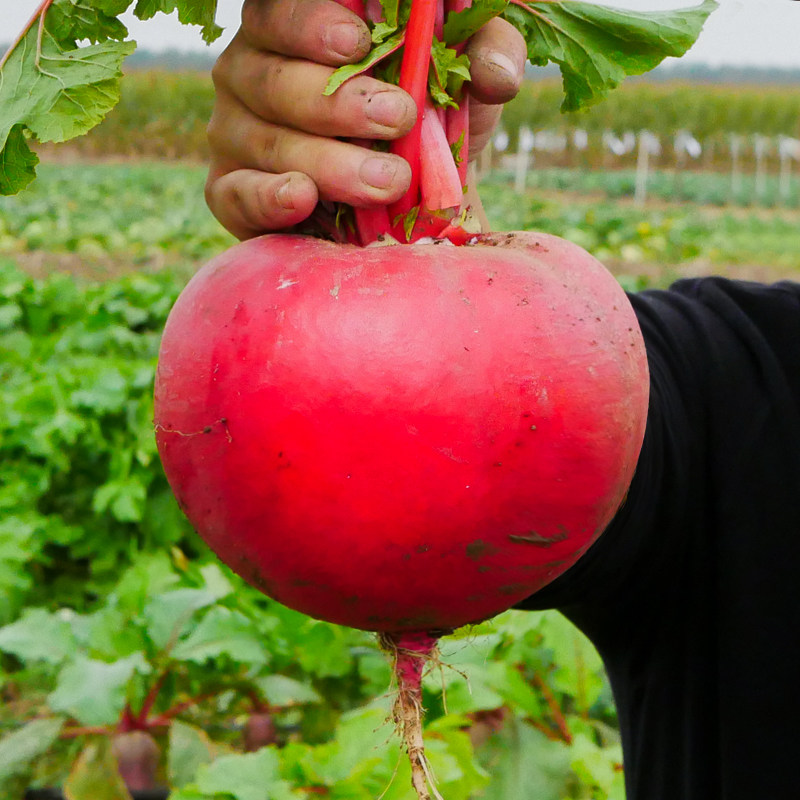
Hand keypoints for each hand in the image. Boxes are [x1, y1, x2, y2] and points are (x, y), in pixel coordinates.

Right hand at [205, 0, 526, 238]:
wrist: (404, 204)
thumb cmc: (423, 125)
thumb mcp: (461, 84)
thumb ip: (483, 56)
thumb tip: (497, 71)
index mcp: (293, 28)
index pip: (282, 9)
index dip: (311, 21)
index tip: (360, 42)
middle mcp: (252, 72)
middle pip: (274, 78)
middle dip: (339, 103)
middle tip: (396, 119)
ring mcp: (234, 133)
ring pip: (269, 141)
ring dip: (330, 162)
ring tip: (389, 182)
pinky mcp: (231, 191)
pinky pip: (236, 193)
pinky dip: (268, 197)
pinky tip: (302, 197)